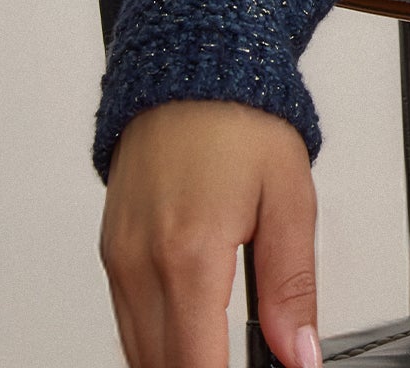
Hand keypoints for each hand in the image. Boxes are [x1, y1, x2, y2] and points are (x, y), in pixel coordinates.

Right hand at [98, 100, 322, 367]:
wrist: (190, 71)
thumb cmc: (241, 123)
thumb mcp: (289, 201)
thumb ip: (293, 287)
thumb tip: (299, 351)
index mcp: (189, 253)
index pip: (196, 363)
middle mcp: (141, 261)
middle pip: (159, 366)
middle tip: (240, 361)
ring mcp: (118, 257)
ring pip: (136, 350)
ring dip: (174, 363)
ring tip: (219, 354)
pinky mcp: (110, 250)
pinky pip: (125, 318)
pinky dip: (154, 340)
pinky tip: (189, 336)